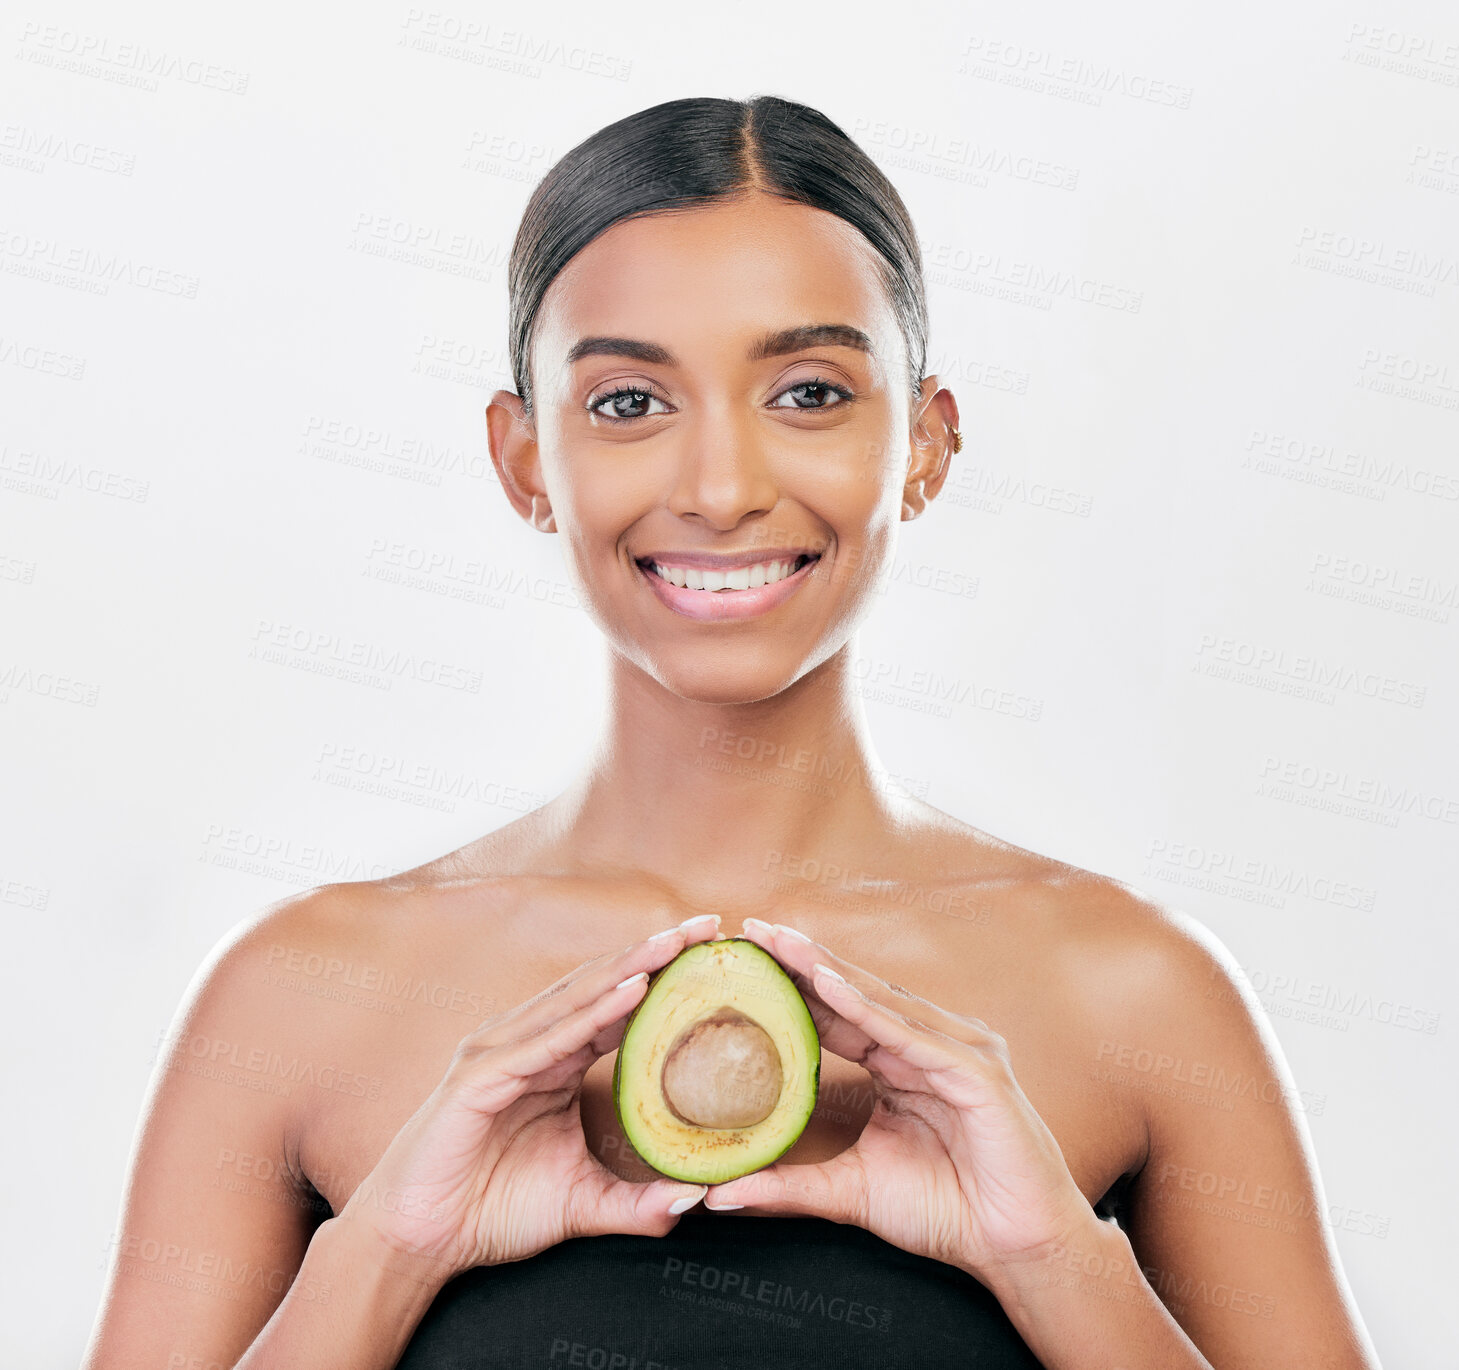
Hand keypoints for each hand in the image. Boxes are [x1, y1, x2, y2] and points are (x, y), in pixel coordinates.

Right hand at [333, 914, 723, 1281]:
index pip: (620, 1006)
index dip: (666, 979)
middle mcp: (531, 1044)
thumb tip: (698, 1200)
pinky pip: (549, 1040)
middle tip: (709, 926)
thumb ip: (639, 1203)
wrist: (421, 1242)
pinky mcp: (482, 1077)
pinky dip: (593, 1014)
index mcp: (557, 1061)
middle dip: (656, 954)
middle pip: (604, 986)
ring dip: (631, 968)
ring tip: (677, 943)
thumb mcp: (583, 1203)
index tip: (716, 956)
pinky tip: (633, 992)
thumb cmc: (492, 1212)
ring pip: (578, 1000)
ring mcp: (503, 1053)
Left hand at [701, 921, 1097, 1286]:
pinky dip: (866, 1009)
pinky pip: (909, 1035)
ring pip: (879, 1002)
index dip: (791, 986)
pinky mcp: (977, 1072)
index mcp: (901, 1062)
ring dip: (826, 970)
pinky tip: (826, 985)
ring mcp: (957, 1052)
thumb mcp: (850, 1191)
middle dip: (802, 960)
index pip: (837, 1012)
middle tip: (750, 927)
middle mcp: (929, 1045)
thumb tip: (718, 1195)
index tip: (742, 961)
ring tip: (780, 942)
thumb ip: (788, 1186)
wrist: (1018, 1251)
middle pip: (854, 993)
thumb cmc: (948, 1213)